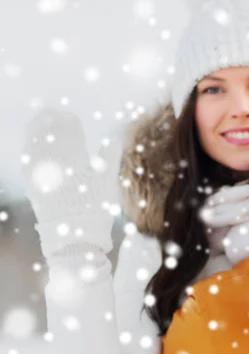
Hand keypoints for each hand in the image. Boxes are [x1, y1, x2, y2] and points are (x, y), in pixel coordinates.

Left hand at [22, 108, 121, 222]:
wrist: (73, 238)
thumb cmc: (95, 209)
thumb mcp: (107, 181)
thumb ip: (110, 155)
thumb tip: (116, 137)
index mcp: (70, 157)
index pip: (65, 130)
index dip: (68, 120)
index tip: (70, 116)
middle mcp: (50, 162)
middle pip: (46, 134)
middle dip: (49, 122)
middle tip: (53, 114)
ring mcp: (37, 174)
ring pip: (32, 145)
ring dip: (36, 132)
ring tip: (41, 124)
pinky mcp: (31, 186)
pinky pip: (26, 161)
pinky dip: (29, 149)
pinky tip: (31, 148)